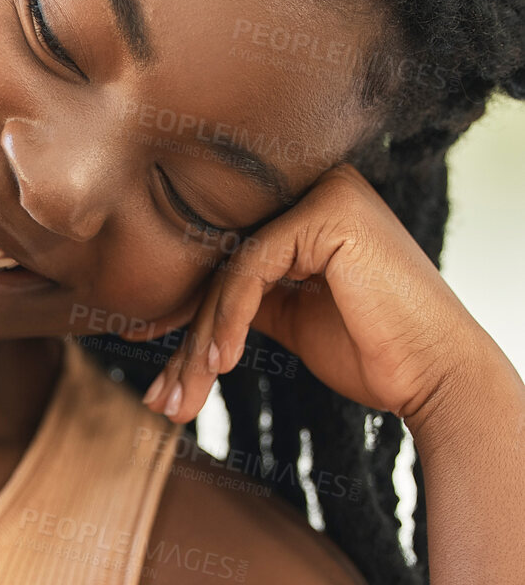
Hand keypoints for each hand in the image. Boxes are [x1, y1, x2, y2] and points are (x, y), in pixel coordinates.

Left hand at [142, 163, 491, 427]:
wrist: (433, 376)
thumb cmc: (371, 351)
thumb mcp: (291, 317)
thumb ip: (245, 296)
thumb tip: (175, 306)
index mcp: (306, 206)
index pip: (224, 260)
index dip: (182, 315)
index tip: (151, 368)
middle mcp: (314, 186)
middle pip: (222, 265)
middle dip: (184, 339)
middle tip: (160, 398)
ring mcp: (323, 191)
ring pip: (230, 270)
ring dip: (199, 342)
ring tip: (182, 398)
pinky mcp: (328, 211)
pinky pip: (251, 268)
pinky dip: (227, 320)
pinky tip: (220, 364)